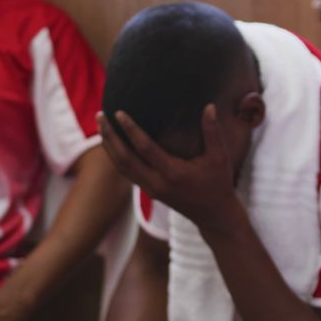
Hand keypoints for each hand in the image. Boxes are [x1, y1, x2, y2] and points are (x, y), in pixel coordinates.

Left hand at [98, 105, 239, 230]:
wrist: (213, 214)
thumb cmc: (218, 183)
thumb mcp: (220, 157)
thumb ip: (213, 132)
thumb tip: (209, 106)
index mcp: (173, 173)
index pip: (145, 148)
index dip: (130, 129)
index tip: (119, 112)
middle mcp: (157, 183)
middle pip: (124, 158)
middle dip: (110, 136)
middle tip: (101, 115)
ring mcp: (150, 189)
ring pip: (121, 167)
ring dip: (109, 146)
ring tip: (101, 125)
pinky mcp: (149, 191)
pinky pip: (126, 172)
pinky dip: (115, 157)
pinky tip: (112, 143)